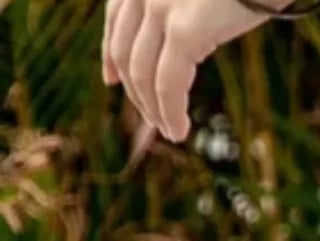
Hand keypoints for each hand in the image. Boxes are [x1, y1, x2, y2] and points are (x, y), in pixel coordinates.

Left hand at [104, 0, 267, 144]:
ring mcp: (160, 6)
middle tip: (151, 119)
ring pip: (142, 71)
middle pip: (125, 50)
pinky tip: (179, 130)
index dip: (110, 54)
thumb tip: (191, 31)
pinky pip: (168, 83)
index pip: (115, 18)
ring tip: (170, 131)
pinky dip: (171, 111)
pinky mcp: (184, 29)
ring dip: (153, 108)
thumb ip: (191, 4)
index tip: (112, 80)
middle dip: (135, 91)